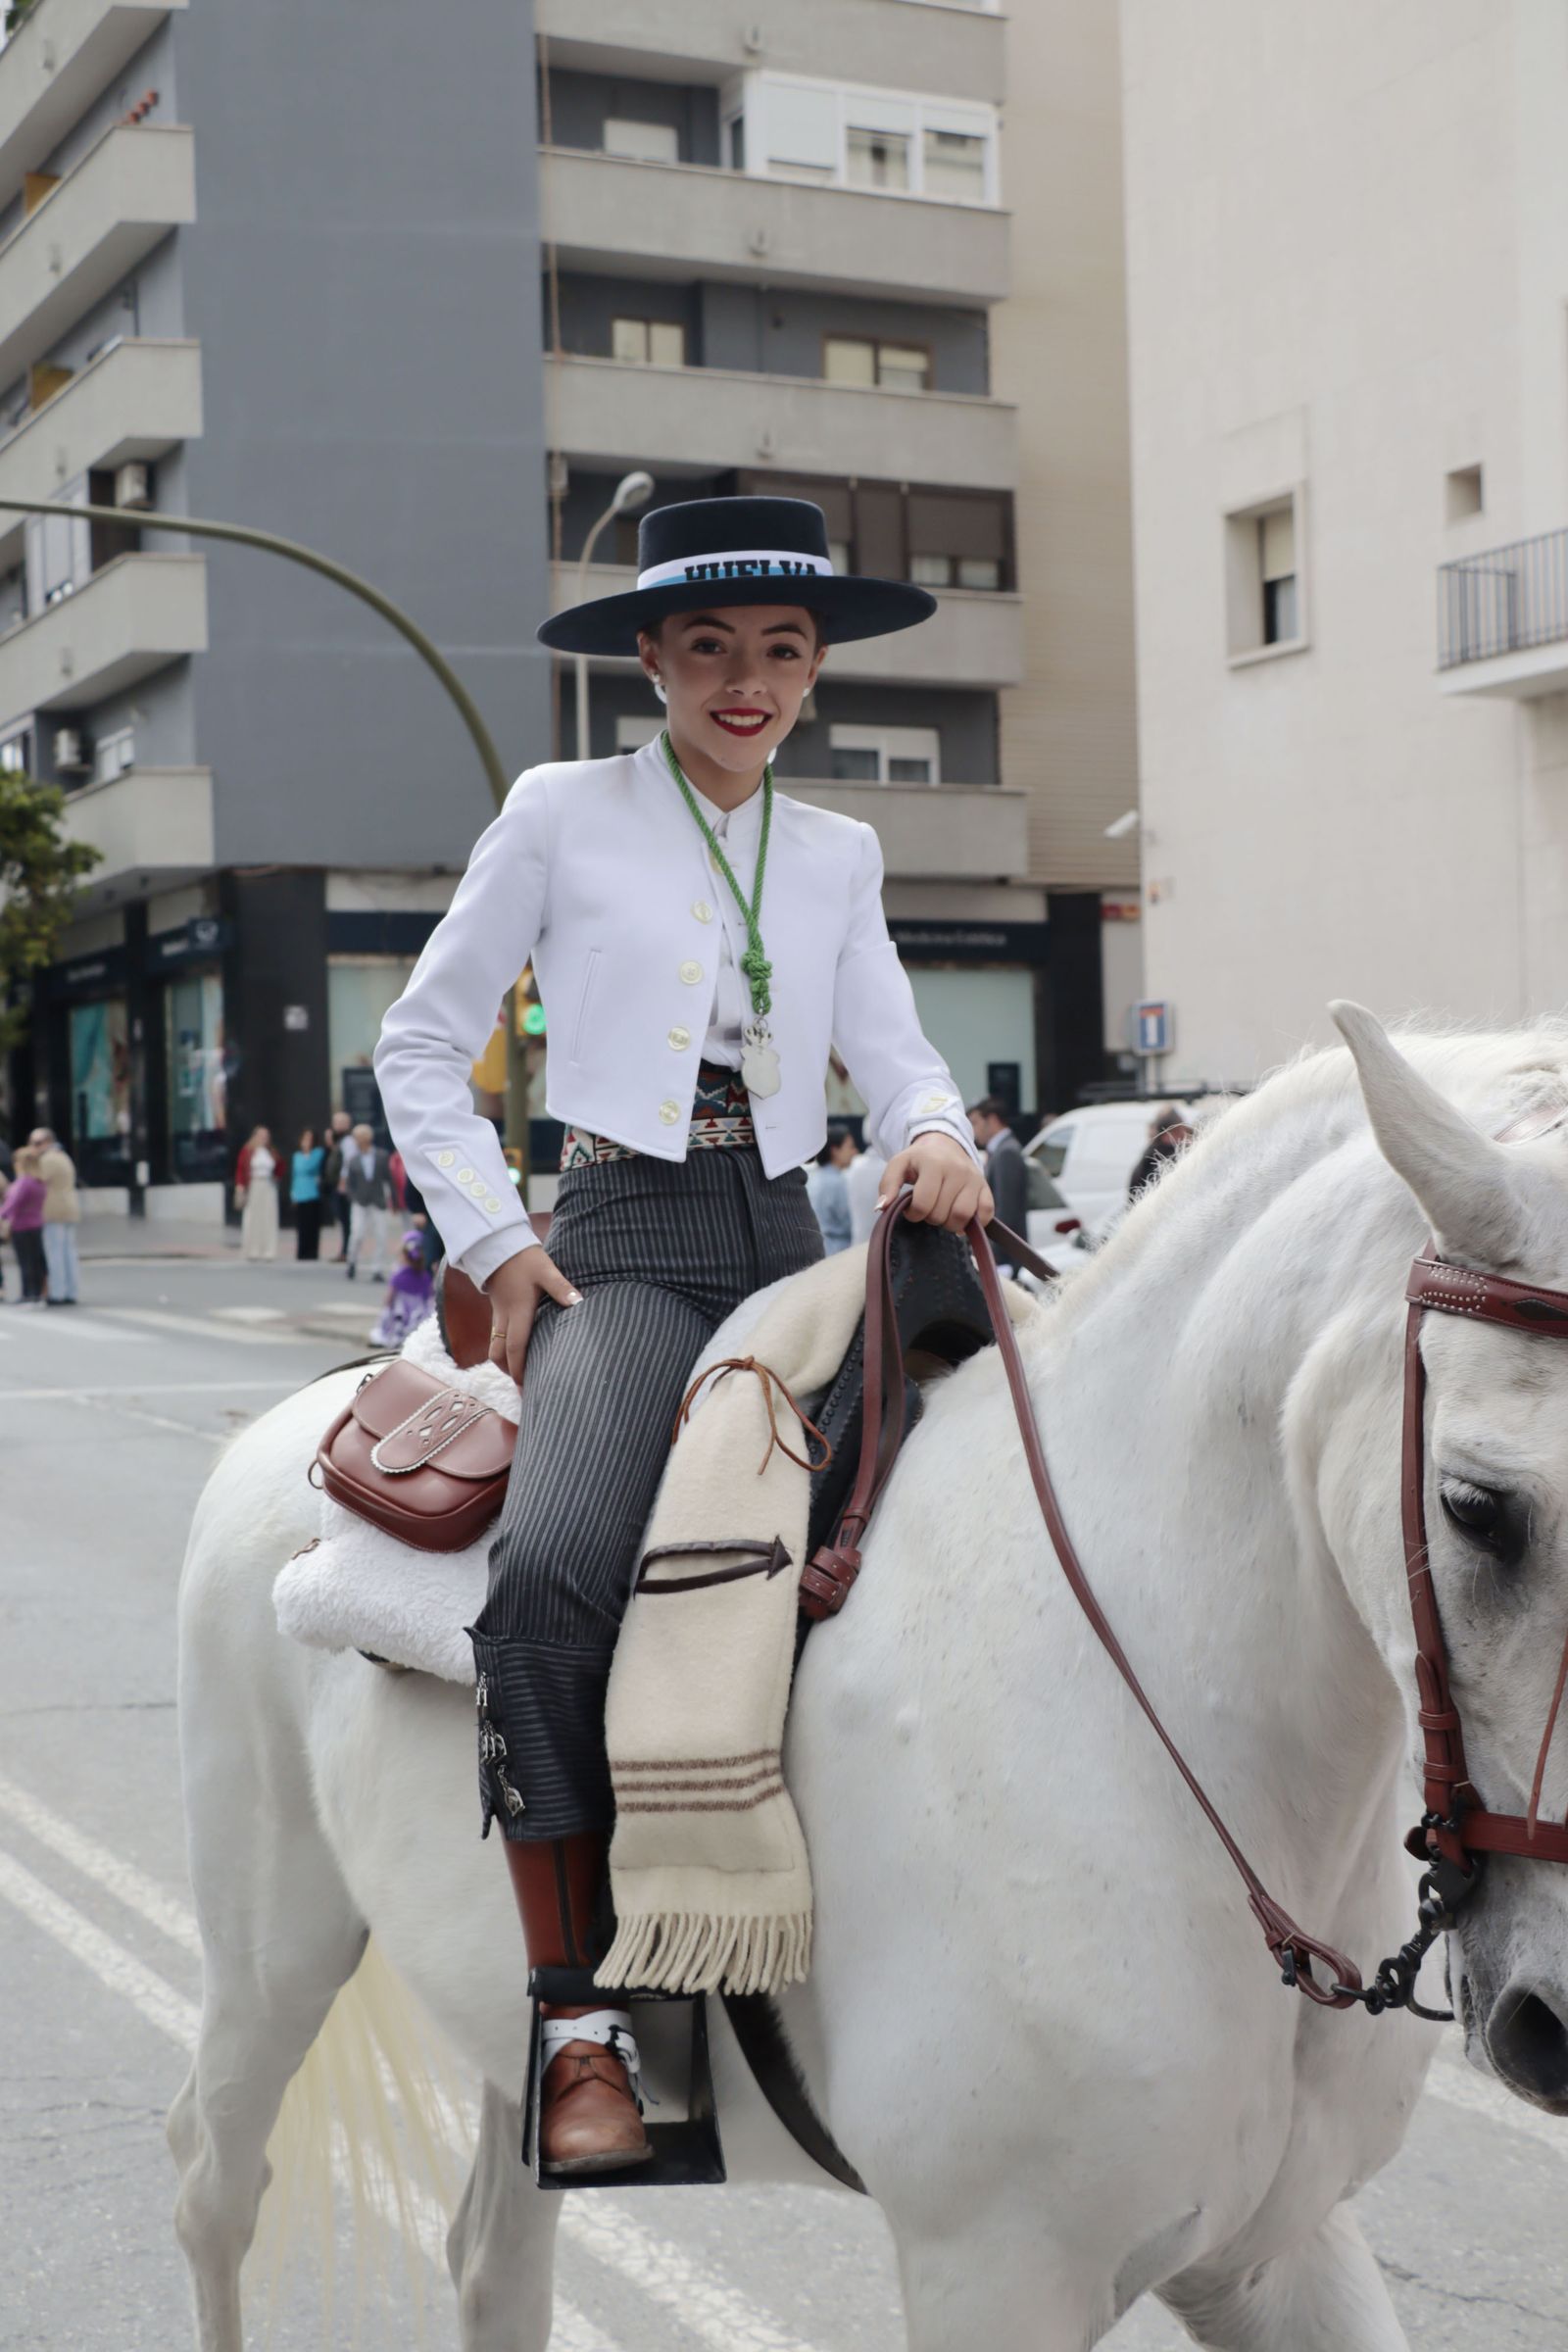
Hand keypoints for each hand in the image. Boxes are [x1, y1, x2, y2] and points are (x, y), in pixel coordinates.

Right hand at [484, 1245, 581, 1384]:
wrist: (498, 1246)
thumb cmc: (525, 1259)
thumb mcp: (546, 1271)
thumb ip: (561, 1288)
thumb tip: (579, 1303)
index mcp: (518, 1311)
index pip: (516, 1348)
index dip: (520, 1370)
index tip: (526, 1387)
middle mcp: (505, 1318)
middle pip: (499, 1354)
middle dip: (509, 1373)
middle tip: (523, 1389)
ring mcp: (499, 1315)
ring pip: (495, 1347)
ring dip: (505, 1363)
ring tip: (520, 1374)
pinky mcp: (498, 1310)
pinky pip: (497, 1336)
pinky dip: (505, 1349)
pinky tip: (518, 1353)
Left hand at [878, 1134, 992, 1235]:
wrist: (945, 1144)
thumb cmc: (919, 1160)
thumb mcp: (898, 1165)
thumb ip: (887, 1185)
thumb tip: (881, 1208)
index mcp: (934, 1163)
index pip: (923, 1204)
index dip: (913, 1214)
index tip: (911, 1209)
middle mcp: (957, 1170)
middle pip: (941, 1214)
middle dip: (930, 1218)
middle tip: (927, 1209)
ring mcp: (974, 1179)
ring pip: (963, 1216)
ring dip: (949, 1224)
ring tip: (942, 1215)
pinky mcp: (985, 1188)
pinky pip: (986, 1213)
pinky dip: (973, 1223)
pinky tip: (960, 1218)